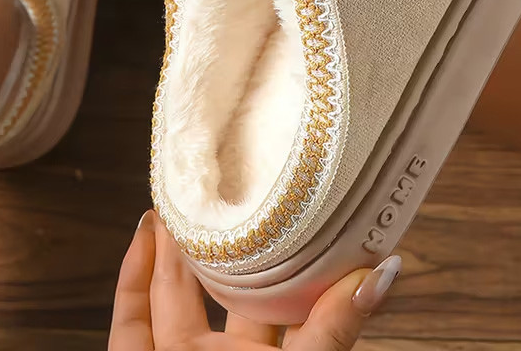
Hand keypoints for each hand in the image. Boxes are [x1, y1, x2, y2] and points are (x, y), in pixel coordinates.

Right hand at [109, 210, 398, 350]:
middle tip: (225, 193)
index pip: (285, 304)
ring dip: (172, 249)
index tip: (286, 207)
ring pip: (173, 299)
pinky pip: (130, 322)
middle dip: (222, 248)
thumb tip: (389, 268)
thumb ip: (339, 326)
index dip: (284, 257)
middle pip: (223, 296)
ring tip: (182, 200)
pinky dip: (132, 275)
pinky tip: (143, 232)